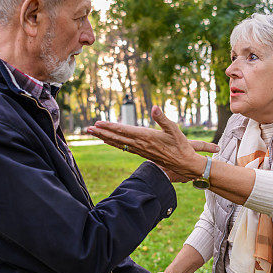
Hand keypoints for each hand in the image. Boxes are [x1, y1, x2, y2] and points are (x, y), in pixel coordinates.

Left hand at [87, 106, 218, 180]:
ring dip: (105, 137)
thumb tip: (154, 107)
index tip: (98, 123)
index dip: (110, 126)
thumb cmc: (182, 146)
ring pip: (118, 143)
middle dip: (102, 132)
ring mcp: (140, 150)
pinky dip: (114, 143)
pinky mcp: (142, 153)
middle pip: (117, 138)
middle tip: (88, 128)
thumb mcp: (174, 130)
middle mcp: (141, 144)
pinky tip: (108, 141)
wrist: (185, 164)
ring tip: (93, 133)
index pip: (124, 131)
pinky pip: (124, 148)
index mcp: (146, 137)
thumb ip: (162, 118)